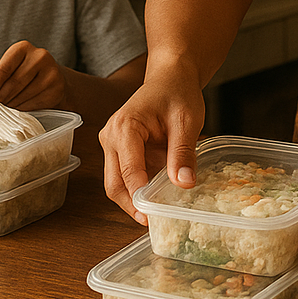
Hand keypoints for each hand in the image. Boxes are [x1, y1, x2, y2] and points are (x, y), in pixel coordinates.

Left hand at [0, 40, 65, 109]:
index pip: (4, 69)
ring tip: (10, 103)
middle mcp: (40, 56)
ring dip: (12, 104)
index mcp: (23, 48)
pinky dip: (24, 108)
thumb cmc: (23, 74)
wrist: (51, 77)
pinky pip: (34, 102)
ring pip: (23, 94)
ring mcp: (51, 71)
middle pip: (14, 83)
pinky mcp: (57, 87)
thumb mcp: (10, 68)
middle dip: (3, 97)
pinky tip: (23, 104)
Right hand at [99, 64, 204, 222]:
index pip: (129, 171)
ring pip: (117, 182)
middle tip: (154, 223)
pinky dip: (139, 188)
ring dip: (135, 199)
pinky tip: (156, 197)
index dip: (140, 197)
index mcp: (124, 127)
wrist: (172, 75)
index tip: (153, 217)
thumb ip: (183, 152)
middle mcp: (110, 137)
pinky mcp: (119, 149)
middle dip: (133, 205)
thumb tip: (184, 184)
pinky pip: (125, 174)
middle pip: (115, 183)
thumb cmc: (178, 92)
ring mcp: (112, 143)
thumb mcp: (187, 120)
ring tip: (158, 214)